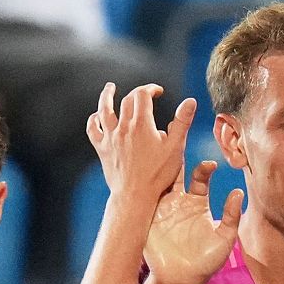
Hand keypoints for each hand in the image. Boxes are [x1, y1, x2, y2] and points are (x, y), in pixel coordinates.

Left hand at [86, 83, 196, 205]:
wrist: (134, 195)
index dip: (150, 89)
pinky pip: (93, 130)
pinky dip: (94, 120)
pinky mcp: (102, 149)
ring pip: (104, 110)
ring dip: (106, 96)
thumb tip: (190, 101)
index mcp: (141, 125)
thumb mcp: (175, 148)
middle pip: (127, 100)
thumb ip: (182, 122)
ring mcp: (110, 138)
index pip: (142, 95)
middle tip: (145, 94)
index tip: (158, 92)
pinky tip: (97, 116)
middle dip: (137, 93)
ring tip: (109, 88)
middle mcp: (123, 127)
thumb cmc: (157, 174)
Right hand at [145, 163, 241, 283]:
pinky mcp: (146, 219)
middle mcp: (178, 202)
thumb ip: (232, 216)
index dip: (204, 168)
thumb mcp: (224, 238)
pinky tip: (142, 174)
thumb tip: (239, 192)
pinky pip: (142, 199)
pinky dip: (141, 186)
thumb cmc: (206, 262)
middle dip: (176, 159)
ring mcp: (160, 209)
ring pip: (157, 182)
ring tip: (158, 153)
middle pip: (176, 173)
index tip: (211, 165)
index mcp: (197, 203)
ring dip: (156, 169)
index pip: (199, 177)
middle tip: (180, 146)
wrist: (180, 281)